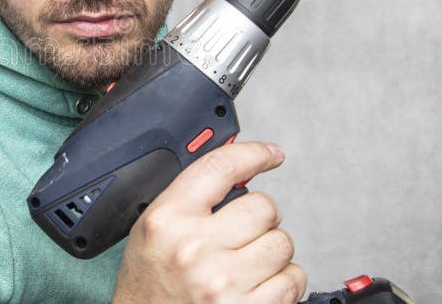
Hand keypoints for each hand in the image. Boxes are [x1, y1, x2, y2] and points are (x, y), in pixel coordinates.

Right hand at [112, 142, 306, 302]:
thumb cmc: (148, 287)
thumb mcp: (150, 231)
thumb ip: (187, 198)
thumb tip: (236, 172)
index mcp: (167, 220)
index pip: (220, 168)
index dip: (253, 154)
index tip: (270, 154)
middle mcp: (194, 248)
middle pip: (262, 206)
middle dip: (260, 217)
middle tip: (243, 232)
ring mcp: (223, 282)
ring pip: (282, 242)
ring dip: (271, 250)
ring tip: (246, 263)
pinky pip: (292, 279)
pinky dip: (283, 280)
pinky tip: (258, 284)